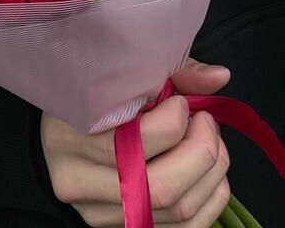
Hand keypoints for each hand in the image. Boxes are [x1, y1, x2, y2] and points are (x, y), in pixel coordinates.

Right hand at [40, 60, 231, 226]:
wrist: (64, 132)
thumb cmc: (93, 95)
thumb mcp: (122, 74)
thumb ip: (171, 73)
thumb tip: (220, 76)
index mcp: (69, 134)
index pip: (134, 142)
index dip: (174, 122)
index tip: (181, 102)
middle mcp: (78, 181)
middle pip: (161, 187)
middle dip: (201, 152)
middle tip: (206, 122)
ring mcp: (99, 212)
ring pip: (177, 211)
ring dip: (211, 174)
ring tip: (210, 141)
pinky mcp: (122, 227)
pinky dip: (209, 200)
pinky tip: (209, 172)